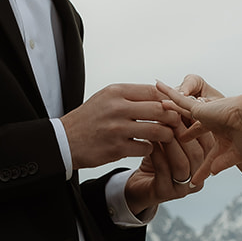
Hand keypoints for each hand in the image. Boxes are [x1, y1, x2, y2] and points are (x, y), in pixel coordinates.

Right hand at [61, 84, 179, 169]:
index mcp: (116, 91)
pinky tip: (146, 148)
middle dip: (173, 117)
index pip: (154, 91)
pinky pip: (146, 148)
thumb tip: (163, 96)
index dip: (170, 100)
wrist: (64, 140)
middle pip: (160, 109)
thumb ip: (132, 96)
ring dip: (166, 135)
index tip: (175, 107)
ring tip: (165, 137)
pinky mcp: (116, 148)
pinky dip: (150, 149)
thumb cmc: (89, 119)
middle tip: (176, 123)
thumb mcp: (107, 98)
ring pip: (157, 130)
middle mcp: (117, 107)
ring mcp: (117, 128)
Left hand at [124, 110, 213, 214]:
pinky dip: (157, 153)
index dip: (197, 124)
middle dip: (184, 132)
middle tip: (171, 114)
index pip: (207, 143)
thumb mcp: (170, 139)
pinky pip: (164, 171)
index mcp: (204, 164)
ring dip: (171, 143)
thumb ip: (180, 125)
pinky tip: (149, 141)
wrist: (137, 184)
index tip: (186, 107)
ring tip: (160, 126)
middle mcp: (197, 178)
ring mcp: (182, 188)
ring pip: (183, 163)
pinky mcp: (165, 193)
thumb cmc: (156, 158)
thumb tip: (187, 97)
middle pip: (198, 153)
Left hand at [157, 80, 241, 184]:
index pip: (209, 155)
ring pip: (181, 112)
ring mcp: (205, 115)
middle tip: (164, 137)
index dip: (202, 169)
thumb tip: (211, 173)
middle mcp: (213, 124)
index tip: (193, 181)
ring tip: (154, 106)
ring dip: (169, 109)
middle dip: (179, 134)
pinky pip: (178, 99)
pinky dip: (168, 93)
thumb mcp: (239, 154)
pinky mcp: (198, 108)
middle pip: (190, 130)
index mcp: (225, 136)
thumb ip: (223, 162)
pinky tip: (157, 85)